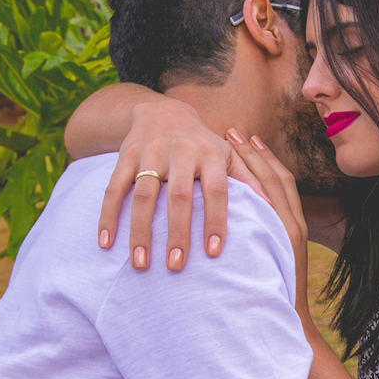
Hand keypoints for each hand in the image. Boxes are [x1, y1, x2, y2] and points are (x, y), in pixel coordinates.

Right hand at [96, 96, 263, 269]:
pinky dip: (107, 215)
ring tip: (140, 264)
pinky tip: (106, 243)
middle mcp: (181, 152)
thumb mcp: (228, 155)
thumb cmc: (203, 143)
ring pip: (142, 195)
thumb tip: (272, 207)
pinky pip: (113, 188)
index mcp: (211, 154)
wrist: (162, 111)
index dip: (215, 220)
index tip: (214, 252)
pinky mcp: (125, 156)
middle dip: (177, 233)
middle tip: (176, 267)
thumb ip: (249, 179)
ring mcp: (150, 153)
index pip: (216, 190)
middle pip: (178, 196)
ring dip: (139, 231)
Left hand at [225, 129, 309, 319]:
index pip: (278, 183)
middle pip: (275, 177)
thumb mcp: (267, 264)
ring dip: (250, 160)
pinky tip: (231, 170)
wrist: (289, 324)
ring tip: (228, 141)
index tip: (245, 142)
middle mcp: (294, 223)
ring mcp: (290, 229)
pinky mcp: (285, 238)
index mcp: (292, 226)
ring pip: (272, 184)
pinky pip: (269, 201)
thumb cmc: (272, 299)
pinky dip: (253, 181)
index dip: (262, 161)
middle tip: (231, 132)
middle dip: (253, 153)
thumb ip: (258, 242)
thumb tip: (238, 229)